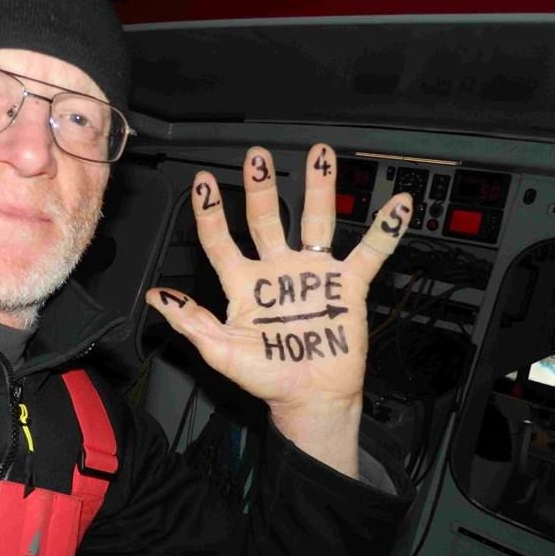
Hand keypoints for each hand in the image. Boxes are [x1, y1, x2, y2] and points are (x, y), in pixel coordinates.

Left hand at [145, 145, 411, 474]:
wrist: (310, 399)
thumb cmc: (266, 378)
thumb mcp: (220, 351)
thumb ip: (190, 321)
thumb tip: (156, 298)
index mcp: (244, 284)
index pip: (221, 240)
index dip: (210, 212)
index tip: (203, 183)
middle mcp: (277, 271)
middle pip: (268, 218)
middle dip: (262, 187)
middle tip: (257, 157)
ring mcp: (312, 274)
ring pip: (315, 221)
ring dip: (319, 189)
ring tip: (321, 156)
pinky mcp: (347, 286)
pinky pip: (369, 252)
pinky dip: (385, 231)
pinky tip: (398, 206)